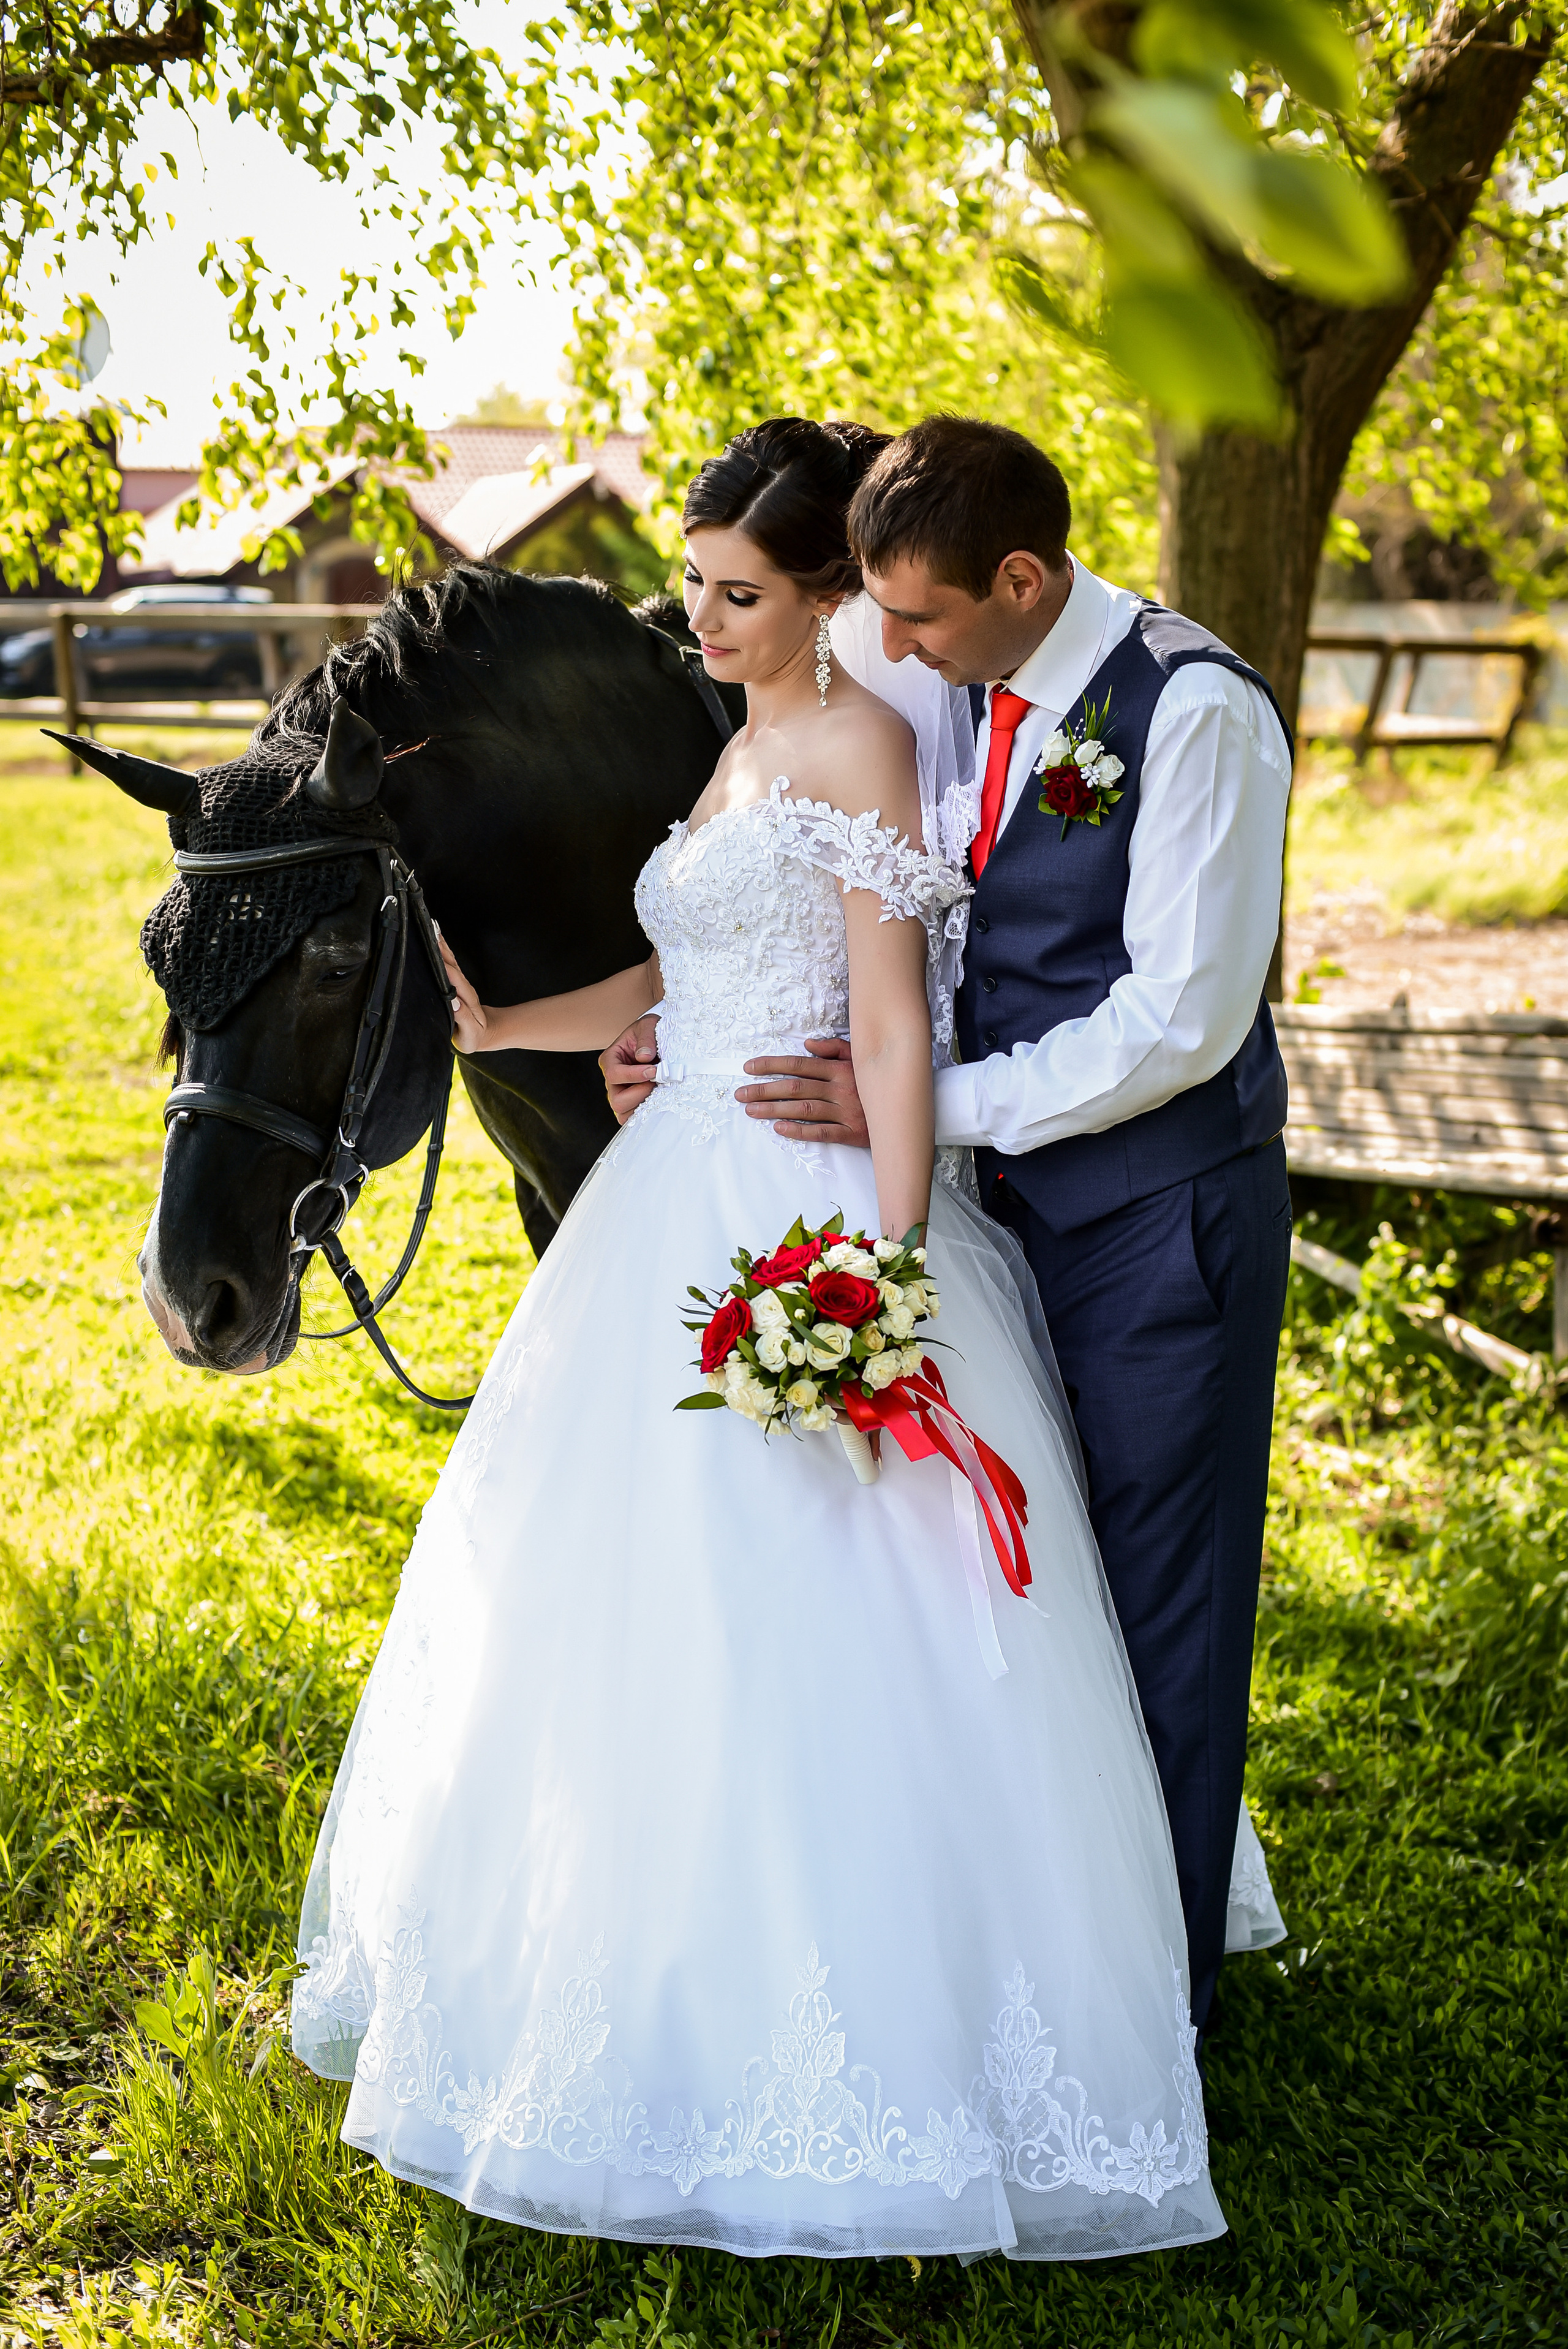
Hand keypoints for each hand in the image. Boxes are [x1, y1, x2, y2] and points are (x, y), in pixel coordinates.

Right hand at [437, 932, 488, 1053]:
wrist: (486, 1033)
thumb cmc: (475, 1036)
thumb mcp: (470, 1032)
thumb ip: (462, 1017)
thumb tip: (453, 1002)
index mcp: (466, 997)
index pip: (453, 978)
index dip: (443, 965)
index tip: (432, 952)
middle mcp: (463, 986)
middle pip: (450, 963)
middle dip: (440, 948)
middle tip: (428, 930)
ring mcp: (460, 982)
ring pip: (449, 960)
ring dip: (440, 944)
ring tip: (429, 928)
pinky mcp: (456, 982)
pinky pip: (448, 963)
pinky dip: (441, 950)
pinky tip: (435, 938)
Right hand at [601, 1011, 660, 1123]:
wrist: (655, 1040)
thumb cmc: (648, 1032)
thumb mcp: (648, 1026)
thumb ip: (646, 1039)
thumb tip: (644, 1058)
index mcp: (610, 1059)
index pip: (614, 1074)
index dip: (634, 1075)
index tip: (655, 1070)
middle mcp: (612, 1080)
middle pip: (616, 1100)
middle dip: (640, 1094)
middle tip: (657, 1082)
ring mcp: (620, 1094)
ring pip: (623, 1114)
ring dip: (644, 1105)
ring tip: (658, 1089)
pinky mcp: (631, 1103)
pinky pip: (633, 1118)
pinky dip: (646, 1112)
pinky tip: (659, 1098)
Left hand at [736, 1036, 870, 1146]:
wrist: (905, 1111)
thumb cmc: (876, 1083)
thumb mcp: (860, 1058)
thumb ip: (835, 1049)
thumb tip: (808, 1045)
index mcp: (840, 1069)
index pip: (799, 1064)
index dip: (771, 1065)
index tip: (748, 1068)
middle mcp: (841, 1088)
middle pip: (795, 1087)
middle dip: (764, 1090)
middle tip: (740, 1094)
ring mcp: (846, 1112)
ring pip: (803, 1109)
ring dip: (774, 1109)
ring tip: (751, 1110)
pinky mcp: (852, 1133)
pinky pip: (822, 1132)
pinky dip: (800, 1131)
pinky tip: (780, 1129)